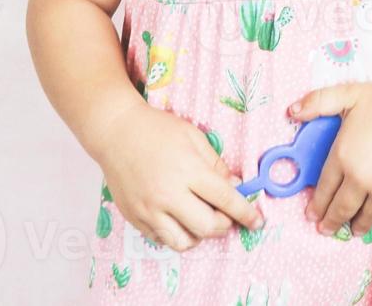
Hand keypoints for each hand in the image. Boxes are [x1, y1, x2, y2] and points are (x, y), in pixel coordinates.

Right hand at [96, 102, 264, 250]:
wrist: (115, 132)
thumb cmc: (156, 129)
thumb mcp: (193, 136)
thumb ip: (216, 164)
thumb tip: (235, 187)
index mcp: (188, 170)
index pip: (225, 200)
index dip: (245, 213)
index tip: (257, 221)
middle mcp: (168, 194)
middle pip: (208, 227)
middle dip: (224, 225)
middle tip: (225, 216)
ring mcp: (149, 210)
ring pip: (184, 242)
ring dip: (200, 235)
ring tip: (200, 219)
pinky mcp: (135, 218)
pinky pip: (162, 239)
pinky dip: (176, 234)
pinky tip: (178, 218)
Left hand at [287, 79, 371, 238]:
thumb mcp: (350, 94)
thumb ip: (318, 102)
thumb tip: (292, 111)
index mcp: (343, 156)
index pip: (324, 189)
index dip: (316, 204)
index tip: (311, 214)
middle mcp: (362, 178)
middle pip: (341, 209)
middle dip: (331, 222)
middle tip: (325, 229)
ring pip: (365, 217)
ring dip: (356, 225)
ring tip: (352, 229)